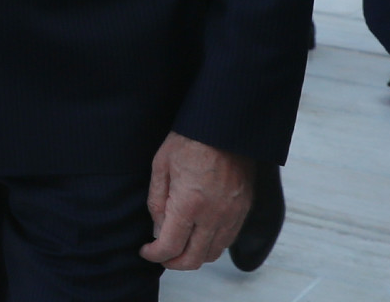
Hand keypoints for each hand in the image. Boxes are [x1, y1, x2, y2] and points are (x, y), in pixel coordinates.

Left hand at [140, 132, 252, 268]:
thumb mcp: (160, 166)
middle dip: (173, 262)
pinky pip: (228, 240)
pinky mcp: (244, 211)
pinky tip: (199, 236)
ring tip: (178, 246)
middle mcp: (214, 216)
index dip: (154, 254)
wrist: (225, 127)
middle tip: (160, 255)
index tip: (145, 251)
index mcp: (189, 205)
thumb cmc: (189, 141)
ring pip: (213, 253)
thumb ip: (157, 202)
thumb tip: (157, 229)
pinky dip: (212, 245)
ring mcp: (232, 216)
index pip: (170, 246)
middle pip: (194, 259)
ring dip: (194, 256)